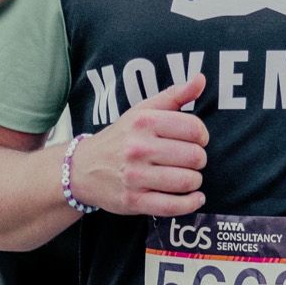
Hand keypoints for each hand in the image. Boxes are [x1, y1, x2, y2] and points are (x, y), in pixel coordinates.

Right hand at [70, 76, 206, 217]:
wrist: (83, 168)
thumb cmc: (120, 137)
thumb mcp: (142, 111)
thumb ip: (174, 95)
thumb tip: (201, 78)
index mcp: (143, 122)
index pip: (193, 128)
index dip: (202, 135)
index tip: (196, 140)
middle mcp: (138, 148)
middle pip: (194, 156)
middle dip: (199, 160)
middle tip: (190, 160)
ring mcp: (135, 176)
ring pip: (187, 181)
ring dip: (195, 181)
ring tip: (188, 177)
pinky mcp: (133, 201)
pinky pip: (173, 206)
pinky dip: (191, 203)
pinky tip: (194, 198)